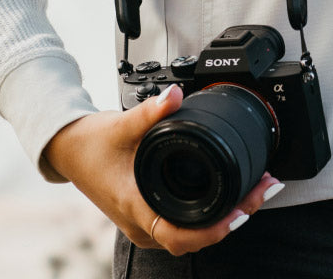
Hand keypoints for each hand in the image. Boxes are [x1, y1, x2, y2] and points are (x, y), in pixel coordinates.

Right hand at [44, 85, 283, 254]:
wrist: (69, 149)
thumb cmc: (90, 145)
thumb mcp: (120, 125)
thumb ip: (150, 111)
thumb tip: (175, 95)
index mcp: (137, 207)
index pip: (181, 236)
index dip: (214, 229)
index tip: (241, 211)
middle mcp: (143, 223)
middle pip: (195, 237)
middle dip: (233, 217)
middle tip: (263, 189)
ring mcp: (147, 222)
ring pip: (192, 232)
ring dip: (224, 215)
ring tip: (255, 190)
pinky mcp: (151, 213)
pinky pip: (185, 222)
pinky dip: (210, 211)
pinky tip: (230, 192)